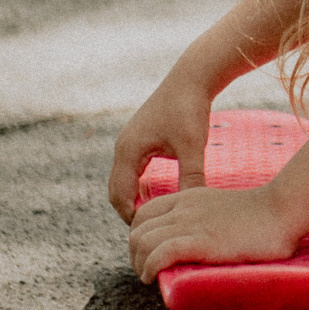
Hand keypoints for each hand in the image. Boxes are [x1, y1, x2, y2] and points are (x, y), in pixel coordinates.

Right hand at [108, 72, 214, 224]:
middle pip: (117, 190)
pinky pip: (133, 169)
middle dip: (130, 210)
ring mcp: (129, 141)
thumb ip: (190, 178)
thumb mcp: (192, 147)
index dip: (132, 217)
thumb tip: (191, 207)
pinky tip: (159, 194)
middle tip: (151, 229)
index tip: (151, 231)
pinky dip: (140, 185)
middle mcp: (123, 147)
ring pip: (124, 180)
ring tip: (155, 216)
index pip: (120, 196)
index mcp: (128, 151)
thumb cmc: (190, 109)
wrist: (191, 78)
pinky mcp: (140, 137)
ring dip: (135, 198)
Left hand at [127, 179, 301, 282]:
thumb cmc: (261, 215)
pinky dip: (150, 268)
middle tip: (146, 271)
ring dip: (139, 264)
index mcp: (188, 198)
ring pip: (143, 241)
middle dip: (134, 254)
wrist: (281, 210)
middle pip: (137, 229)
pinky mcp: (201, 241)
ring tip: (149, 277)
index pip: (144, 213)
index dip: (139, 236)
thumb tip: (198, 243)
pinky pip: (160, 254)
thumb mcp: (220, 209)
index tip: (148, 255)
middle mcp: (183, 208)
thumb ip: (203, 220)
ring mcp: (191, 224)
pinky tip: (154, 278)